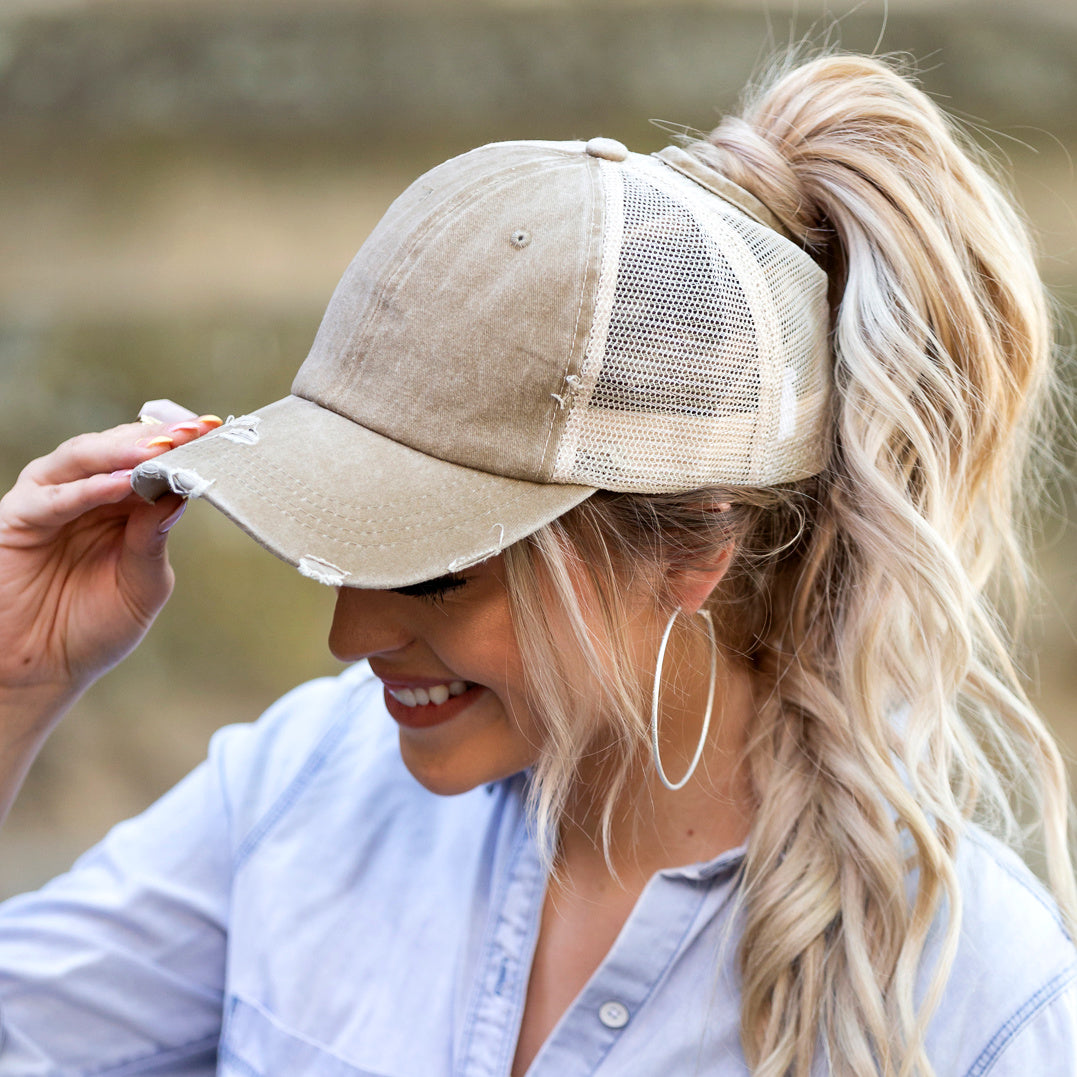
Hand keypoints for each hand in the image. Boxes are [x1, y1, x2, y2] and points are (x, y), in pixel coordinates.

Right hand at [0, 402, 220, 700]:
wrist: (43, 670)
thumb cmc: (95, 628)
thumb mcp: (143, 585)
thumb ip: (155, 539)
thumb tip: (179, 492)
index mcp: (123, 504)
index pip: (153, 461)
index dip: (181, 447)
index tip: (214, 432)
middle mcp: (87, 493)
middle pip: (120, 449)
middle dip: (157, 439)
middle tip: (191, 431)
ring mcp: (51, 501)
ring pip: (84, 458)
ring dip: (122, 450)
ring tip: (158, 448)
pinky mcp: (18, 519)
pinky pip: (54, 497)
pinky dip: (88, 487)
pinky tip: (121, 484)